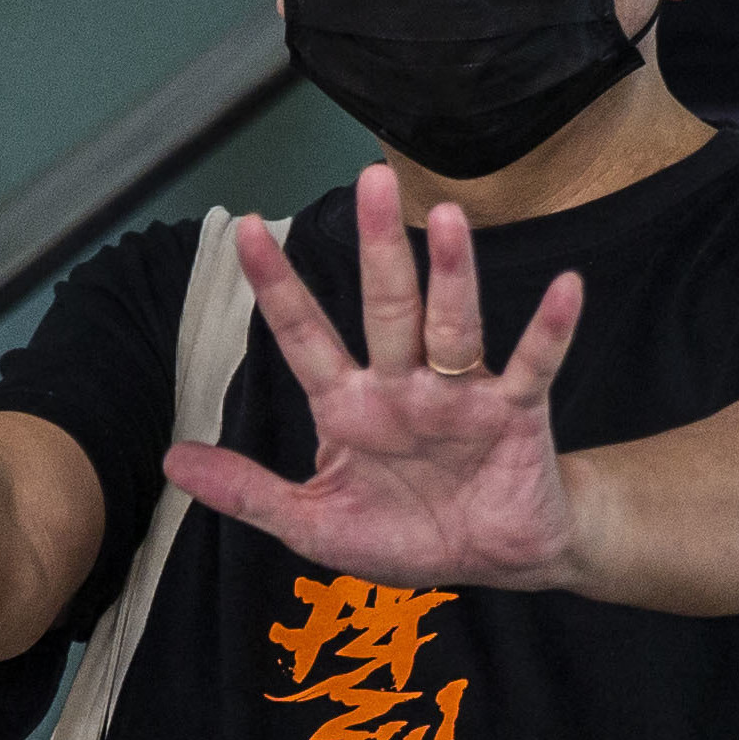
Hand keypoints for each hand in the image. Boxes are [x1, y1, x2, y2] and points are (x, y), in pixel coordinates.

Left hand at [164, 168, 592, 589]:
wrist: (494, 560)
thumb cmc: (406, 532)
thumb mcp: (314, 523)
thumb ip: (248, 492)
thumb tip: (172, 460)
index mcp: (349, 405)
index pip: (305, 335)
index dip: (278, 286)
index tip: (244, 228)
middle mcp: (403, 385)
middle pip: (386, 307)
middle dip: (377, 248)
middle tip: (370, 179)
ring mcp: (461, 395)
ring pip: (453, 326)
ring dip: (453, 275)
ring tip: (450, 218)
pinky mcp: (515, 415)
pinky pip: (534, 367)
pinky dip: (550, 329)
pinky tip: (566, 288)